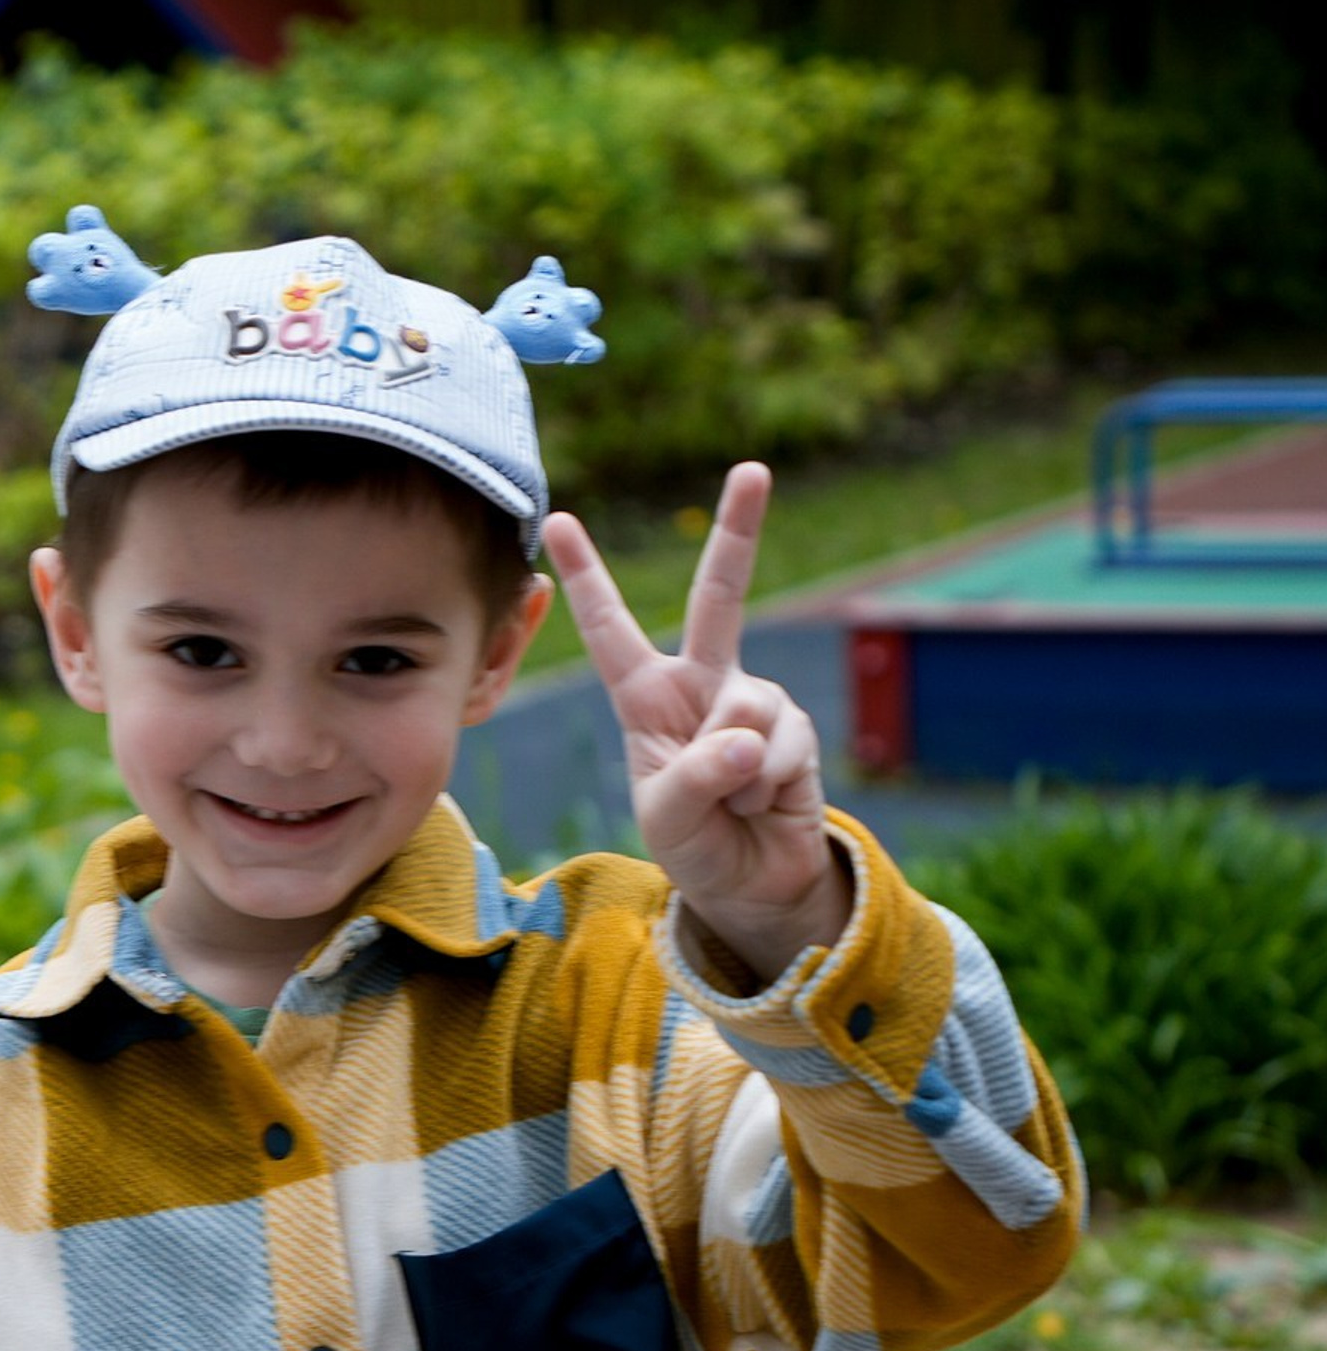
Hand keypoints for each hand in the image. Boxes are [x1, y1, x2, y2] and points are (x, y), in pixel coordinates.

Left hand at [541, 462, 851, 984]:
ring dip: (734, 773)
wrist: (751, 881)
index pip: (610, 631)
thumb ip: (695, 779)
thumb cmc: (693, 842)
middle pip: (720, 596)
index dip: (587, 577)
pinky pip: (777, 747)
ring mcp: (752, 701)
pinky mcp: (793, 728)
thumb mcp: (668, 818)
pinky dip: (765, 786)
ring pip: (746, 711)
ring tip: (729, 802)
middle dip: (739, 531)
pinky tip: (761, 801)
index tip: (557, 521)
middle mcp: (701, 684)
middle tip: (753, 470)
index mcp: (647, 697)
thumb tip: (745, 738)